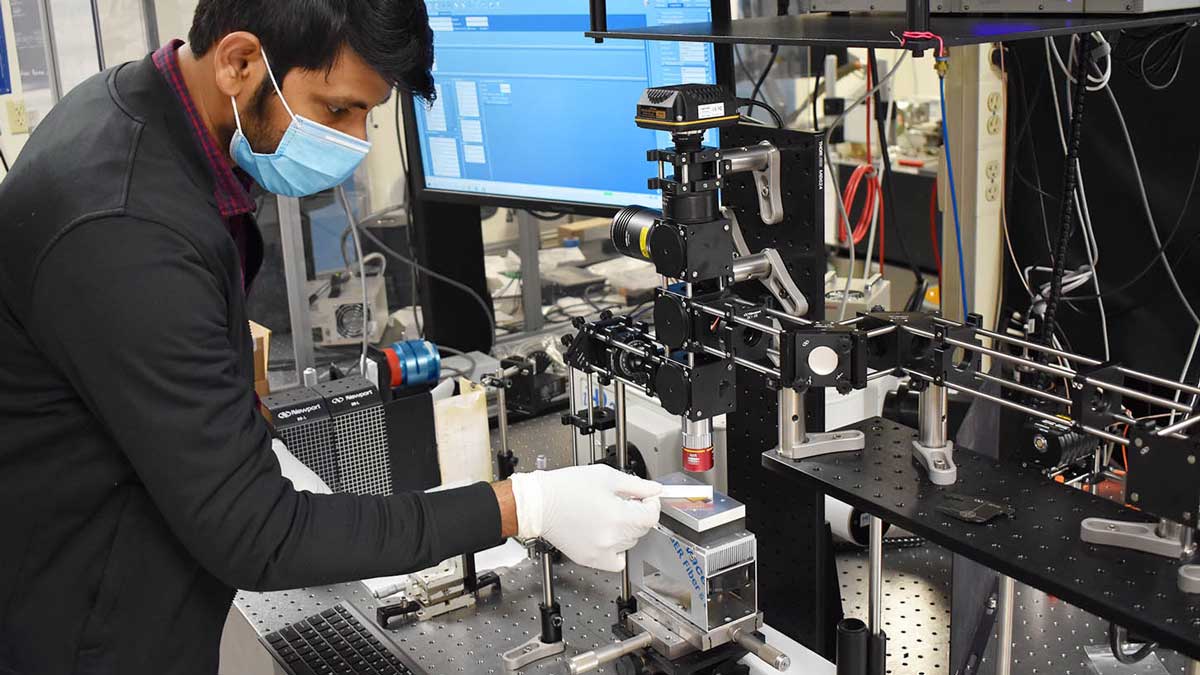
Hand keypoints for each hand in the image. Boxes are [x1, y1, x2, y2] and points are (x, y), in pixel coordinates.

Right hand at [510, 465, 661, 571]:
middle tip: (623, 503)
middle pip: (641, 530)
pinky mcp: (591, 560)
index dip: (652, 505)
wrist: (539, 504)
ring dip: (626, 530)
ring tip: (608, 516)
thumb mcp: (606, 477)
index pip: (651, 517)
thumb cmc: (565, 488)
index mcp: (618, 516)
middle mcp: (612, 538)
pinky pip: (617, 561)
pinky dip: (617, 550)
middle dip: (637, 515)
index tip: (646, 499)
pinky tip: (607, 536)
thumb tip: (655, 490)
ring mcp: (601, 552)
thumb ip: (637, 485)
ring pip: (629, 543)